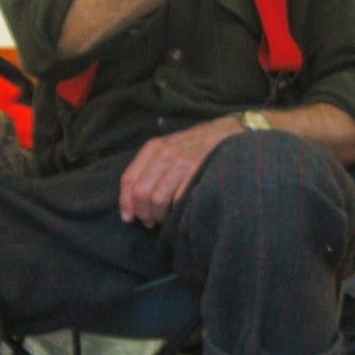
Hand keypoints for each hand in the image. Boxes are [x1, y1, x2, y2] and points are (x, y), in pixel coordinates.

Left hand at [117, 117, 243, 226]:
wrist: (228, 134)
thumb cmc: (196, 146)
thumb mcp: (170, 147)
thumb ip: (151, 167)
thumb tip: (133, 200)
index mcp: (154, 147)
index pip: (129, 179)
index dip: (126, 203)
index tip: (129, 218)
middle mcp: (165, 153)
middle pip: (141, 192)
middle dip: (143, 213)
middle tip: (150, 221)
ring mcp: (182, 162)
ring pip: (157, 199)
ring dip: (158, 216)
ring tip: (164, 220)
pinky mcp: (198, 171)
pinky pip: (178, 200)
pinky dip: (176, 212)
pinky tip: (180, 213)